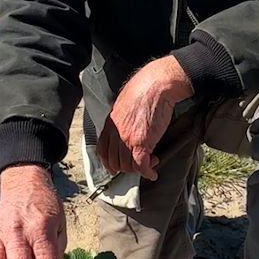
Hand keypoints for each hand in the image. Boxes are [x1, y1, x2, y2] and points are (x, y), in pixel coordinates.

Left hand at [96, 55, 193, 179]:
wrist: (156, 85)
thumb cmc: (144, 90)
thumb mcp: (124, 104)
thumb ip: (122, 119)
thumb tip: (127, 126)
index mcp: (110, 124)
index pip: (102, 151)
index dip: (109, 163)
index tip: (115, 167)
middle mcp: (116, 133)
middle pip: (115, 162)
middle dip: (127, 168)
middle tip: (138, 164)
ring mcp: (127, 139)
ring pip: (128, 166)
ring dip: (139, 169)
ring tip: (150, 163)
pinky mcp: (141, 143)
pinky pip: (142, 165)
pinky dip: (148, 172)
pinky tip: (153, 173)